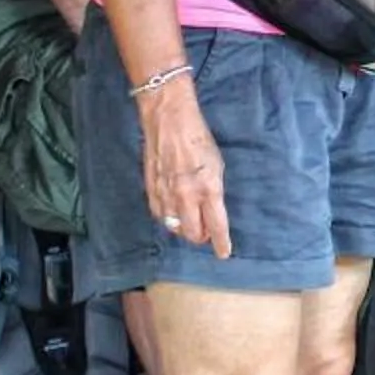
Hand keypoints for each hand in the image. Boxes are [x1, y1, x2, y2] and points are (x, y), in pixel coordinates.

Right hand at [139, 80, 231, 257]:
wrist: (169, 121)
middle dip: (202, 236)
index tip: (223, 253)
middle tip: (206, 230)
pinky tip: (173, 209)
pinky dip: (168, 217)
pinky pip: (160, 215)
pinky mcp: (151, 190)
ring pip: (175, 228)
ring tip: (190, 218)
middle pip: (193, 234)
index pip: (216, 226)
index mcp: (209, 189)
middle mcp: (187, 196)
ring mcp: (166, 195)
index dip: (221, 243)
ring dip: (184, 228)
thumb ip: (214, 192)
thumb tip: (211, 211)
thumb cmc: (198, 139)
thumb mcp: (217, 165)